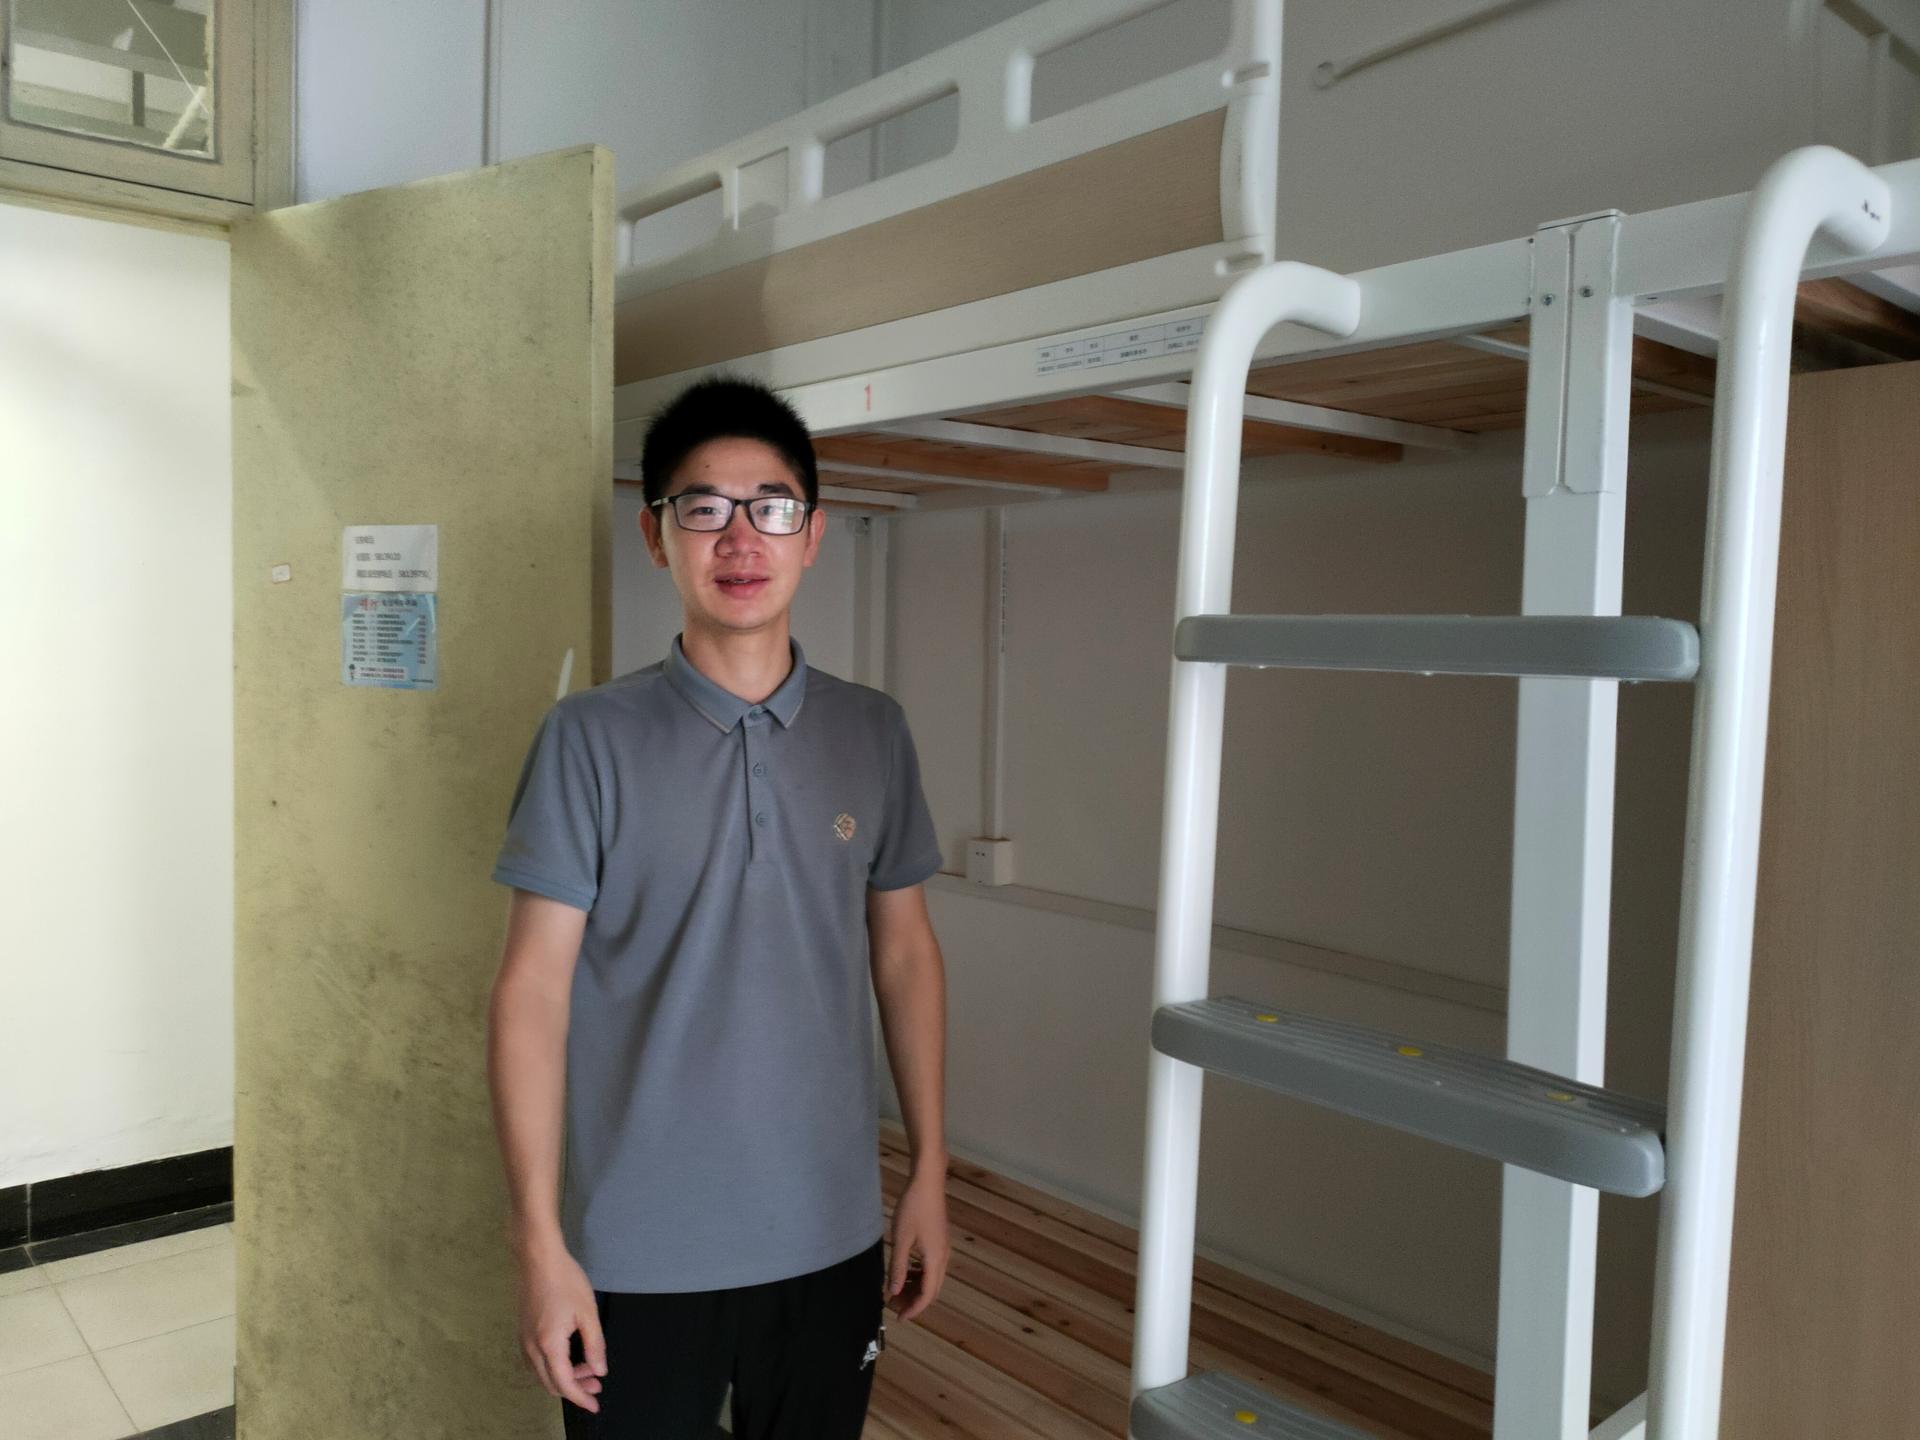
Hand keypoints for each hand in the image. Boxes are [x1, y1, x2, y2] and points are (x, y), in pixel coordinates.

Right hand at [516, 1239, 606, 1412]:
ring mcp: (523, 1340)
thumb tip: (599, 1371)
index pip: (565, 1384)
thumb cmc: (565, 1280)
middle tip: (596, 1384)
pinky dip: (553, 1367)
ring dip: (564, 1377)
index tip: (595, 1405)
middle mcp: (531, 1348)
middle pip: (551, 1384)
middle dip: (575, 1388)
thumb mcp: (588, 1313)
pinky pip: (536, 1362)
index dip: (581, 1398)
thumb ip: (595, 1345)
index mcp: (549, 1345)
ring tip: (587, 1369)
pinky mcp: (522, 1332)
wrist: (538, 1258)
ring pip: (542, 1374)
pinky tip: (568, 1358)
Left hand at [886, 1167, 949, 1322]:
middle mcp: (943, 1258)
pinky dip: (918, 1274)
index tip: (899, 1317)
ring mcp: (943, 1249)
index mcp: (935, 1260)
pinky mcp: (939, 1241)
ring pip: (931, 1278)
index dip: (914, 1309)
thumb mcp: (901, 1240)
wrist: (928, 1182)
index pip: (927, 1295)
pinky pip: (930, 1266)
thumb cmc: (913, 1209)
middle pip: (931, 1289)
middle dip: (913, 1301)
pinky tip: (905, 1269)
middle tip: (893, 1304)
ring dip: (915, 1287)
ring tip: (896, 1288)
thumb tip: (894, 1292)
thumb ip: (898, 1268)